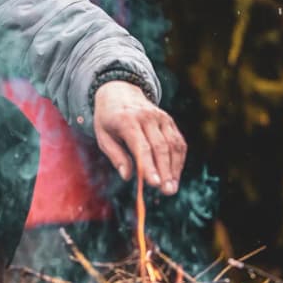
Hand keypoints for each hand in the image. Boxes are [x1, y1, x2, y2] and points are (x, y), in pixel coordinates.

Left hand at [92, 81, 186, 195]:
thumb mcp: (103, 136)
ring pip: (173, 145)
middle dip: (165, 171)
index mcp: (127, 120)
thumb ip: (115, 156)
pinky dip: (179, 160)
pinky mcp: (169, 121)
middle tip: (167, 191)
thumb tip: (128, 176)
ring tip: (172, 188)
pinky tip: (175, 175)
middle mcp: (147, 117)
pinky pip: (178, 142)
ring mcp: (161, 118)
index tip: (154, 184)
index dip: (149, 166)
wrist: (120, 91)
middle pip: (161, 147)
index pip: (142, 147)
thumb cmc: (108, 119)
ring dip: (175, 169)